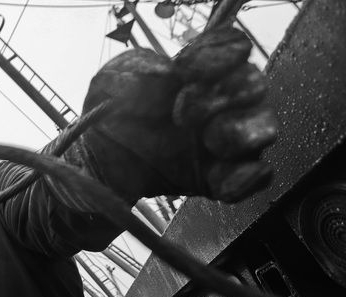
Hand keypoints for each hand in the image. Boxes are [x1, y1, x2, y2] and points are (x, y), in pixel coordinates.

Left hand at [82, 26, 276, 202]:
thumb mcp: (110, 84)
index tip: (184, 69)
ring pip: (265, 127)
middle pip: (255, 84)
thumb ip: (134, 69)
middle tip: (180, 114)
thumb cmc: (111, 117)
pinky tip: (215, 180)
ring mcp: (228, 141)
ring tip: (207, 141)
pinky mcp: (224, 177)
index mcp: (200, 72)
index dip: (218, 53)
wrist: (100, 164)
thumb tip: (166, 71)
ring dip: (239, 132)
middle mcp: (223, 102)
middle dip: (224, 94)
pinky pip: (257, 175)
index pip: (232, 47)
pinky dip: (243, 179)